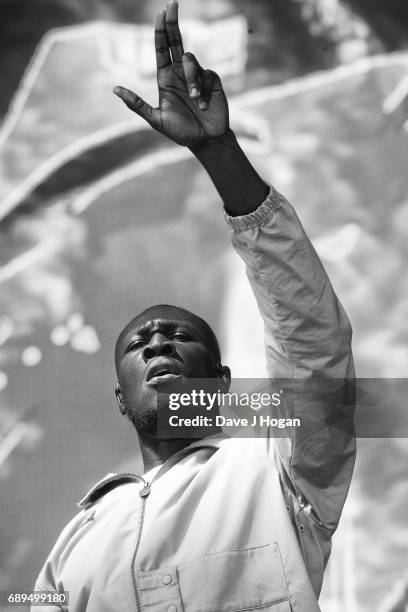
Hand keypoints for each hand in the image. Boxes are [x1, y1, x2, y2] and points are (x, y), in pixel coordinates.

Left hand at [113, 1, 228, 147]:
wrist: (206, 141)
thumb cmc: (181, 132)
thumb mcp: (156, 120)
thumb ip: (137, 105)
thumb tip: (114, 89)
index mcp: (166, 77)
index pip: (162, 48)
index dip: (161, 29)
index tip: (162, 11)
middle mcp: (180, 72)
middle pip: (176, 40)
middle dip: (173, 22)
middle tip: (172, 3)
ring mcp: (197, 75)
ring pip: (190, 60)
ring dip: (191, 80)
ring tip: (194, 101)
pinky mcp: (211, 80)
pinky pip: (205, 74)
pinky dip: (202, 90)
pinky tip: (203, 105)